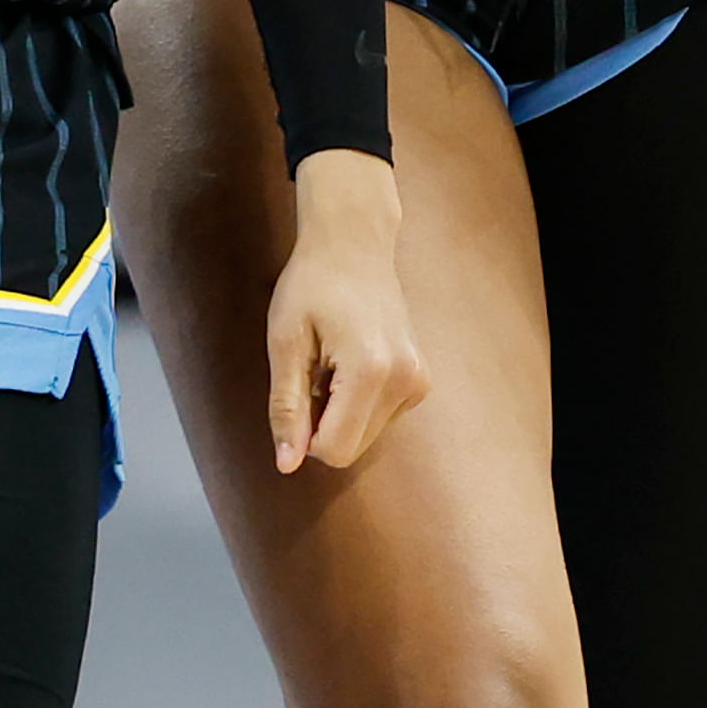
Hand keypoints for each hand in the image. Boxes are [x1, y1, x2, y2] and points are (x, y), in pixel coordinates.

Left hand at [261, 150, 426, 473]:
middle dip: (322, 425)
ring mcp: (419, 382)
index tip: (295, 394)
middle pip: (352, 449)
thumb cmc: (311, 285)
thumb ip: (287, 406)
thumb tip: (288, 464)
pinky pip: (379, 418)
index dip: (303, 435)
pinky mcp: (421, 381)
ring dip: (339, 413)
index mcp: (371, 371)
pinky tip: (348, 362)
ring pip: (365, 437)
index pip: (334, 449)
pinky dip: (356, 403)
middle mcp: (405, 381)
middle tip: (310, 373)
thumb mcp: (285, 342)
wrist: (353, 244)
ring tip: (330, 362)